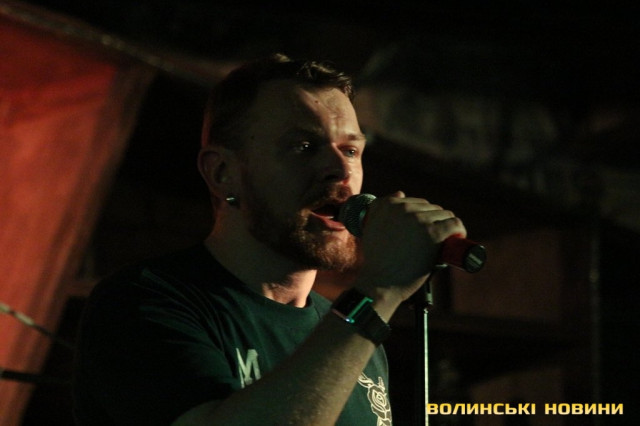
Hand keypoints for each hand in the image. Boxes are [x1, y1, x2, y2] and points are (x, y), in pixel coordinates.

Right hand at [354, 191, 466, 311]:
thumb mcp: (371, 228)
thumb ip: (382, 208)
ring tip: (443, 242)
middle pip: (431, 208)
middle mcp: (402, 208)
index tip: (424, 231)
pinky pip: (455, 224)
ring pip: (445, 215)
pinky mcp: (432, 234)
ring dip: (447, 227)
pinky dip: (460, 231)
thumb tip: (400, 193)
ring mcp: (418, 220)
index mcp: (387, 205)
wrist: (379, 283)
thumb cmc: (377, 261)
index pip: (416, 203)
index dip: (423, 217)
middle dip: (435, 222)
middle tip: (432, 240)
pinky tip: (458, 238)